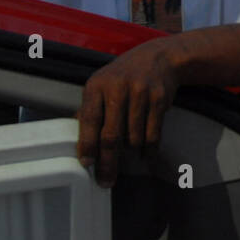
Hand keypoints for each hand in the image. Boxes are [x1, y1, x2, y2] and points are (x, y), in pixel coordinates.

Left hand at [76, 37, 178, 187]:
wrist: (159, 58)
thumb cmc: (124, 76)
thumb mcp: (102, 84)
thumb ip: (91, 109)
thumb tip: (80, 142)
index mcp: (98, 86)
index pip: (89, 120)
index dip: (87, 145)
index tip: (86, 164)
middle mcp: (118, 88)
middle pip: (111, 135)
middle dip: (108, 162)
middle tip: (106, 180)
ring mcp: (141, 93)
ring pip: (133, 138)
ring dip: (131, 151)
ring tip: (130, 153)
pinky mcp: (159, 100)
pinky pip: (153, 134)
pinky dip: (149, 149)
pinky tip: (145, 155)